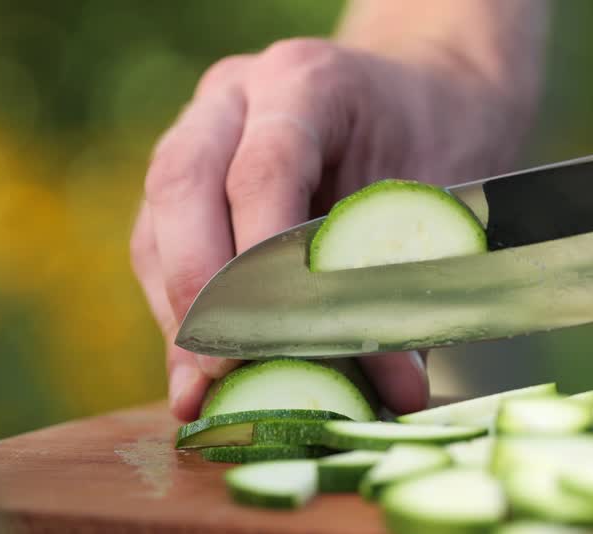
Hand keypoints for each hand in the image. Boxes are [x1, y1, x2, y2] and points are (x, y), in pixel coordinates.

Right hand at [132, 38, 533, 419]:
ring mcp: (197, 133)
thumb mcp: (433, 205)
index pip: (262, 172)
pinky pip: (156, 249)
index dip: (256, 262)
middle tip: (219, 367)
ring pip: (155, 223)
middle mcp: (235, 97)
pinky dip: (176, 312)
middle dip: (195, 287)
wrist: (420, 103)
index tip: (263, 337)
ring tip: (203, 386)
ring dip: (176, 312)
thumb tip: (398, 392)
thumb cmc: (436, 146)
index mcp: (304, 81)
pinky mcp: (180, 182)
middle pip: (180, 185)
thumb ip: (402, 286)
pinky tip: (199, 368)